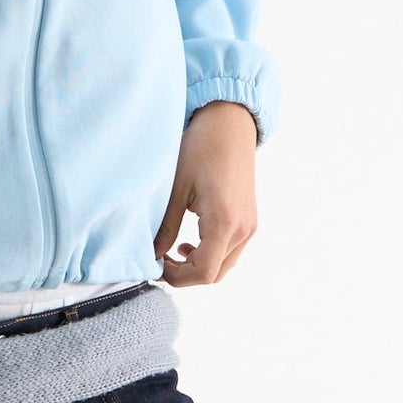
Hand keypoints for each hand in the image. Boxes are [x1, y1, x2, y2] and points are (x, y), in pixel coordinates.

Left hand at [153, 101, 258, 287]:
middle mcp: (243, 229)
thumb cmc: (201, 148)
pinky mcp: (250, 221)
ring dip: (198, 266)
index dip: (177, 277)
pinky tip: (191, 243)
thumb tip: (153, 255)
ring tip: (173, 251)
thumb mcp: (176, 188)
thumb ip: (166, 227)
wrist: (230, 124)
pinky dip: (210, 256)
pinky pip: (231, 252)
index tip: (156, 265)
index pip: (203, 272)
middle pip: (214, 275)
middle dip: (185, 275)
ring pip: (224, 266)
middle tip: (161, 262)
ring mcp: (250, 226)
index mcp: (224, 222)